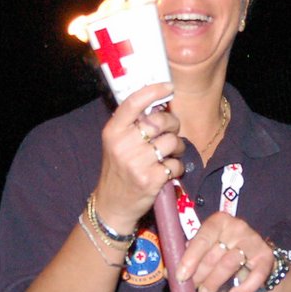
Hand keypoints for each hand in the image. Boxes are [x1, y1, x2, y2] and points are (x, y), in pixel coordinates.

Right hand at [93, 81, 184, 231]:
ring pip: (173, 142)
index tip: (168, 87)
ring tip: (170, 154)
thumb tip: (159, 105)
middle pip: (160, 122)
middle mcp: (123, 145)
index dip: (153, 91)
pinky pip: (176, 164)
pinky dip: (177, 167)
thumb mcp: (115, 143)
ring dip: (178, 148)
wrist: (113, 204)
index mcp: (113, 131)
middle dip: (172, 124)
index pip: (133, 103)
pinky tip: (167, 171)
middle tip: (171, 131)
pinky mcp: (151, 180)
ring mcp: (137, 163)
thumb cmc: (118, 169)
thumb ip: (133, 124)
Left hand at [175, 212, 270, 291]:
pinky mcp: (266, 257)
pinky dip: (244, 288)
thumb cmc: (223, 251)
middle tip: (192, 288)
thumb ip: (189, 255)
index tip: (181, 276)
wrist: (254, 256)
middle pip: (215, 253)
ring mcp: (253, 241)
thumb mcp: (207, 248)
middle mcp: (237, 227)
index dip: (190, 257)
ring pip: (230, 262)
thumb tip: (169, 272)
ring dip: (215, 281)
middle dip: (200, 273)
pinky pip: (255, 274)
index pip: (202, 237)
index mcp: (219, 221)